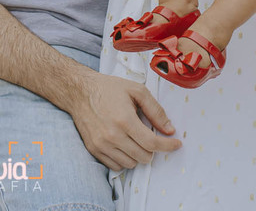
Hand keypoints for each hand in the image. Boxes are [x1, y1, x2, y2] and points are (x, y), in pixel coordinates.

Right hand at [67, 72, 181, 170]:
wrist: (79, 91)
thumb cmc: (109, 89)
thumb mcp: (136, 91)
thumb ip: (155, 110)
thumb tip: (170, 130)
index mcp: (124, 120)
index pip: (152, 143)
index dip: (168, 146)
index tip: (176, 144)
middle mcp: (112, 136)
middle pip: (144, 157)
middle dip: (152, 149)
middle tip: (149, 136)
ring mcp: (102, 145)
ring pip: (131, 164)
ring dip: (138, 154)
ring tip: (134, 139)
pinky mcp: (94, 149)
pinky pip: (116, 166)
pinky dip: (124, 159)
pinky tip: (124, 145)